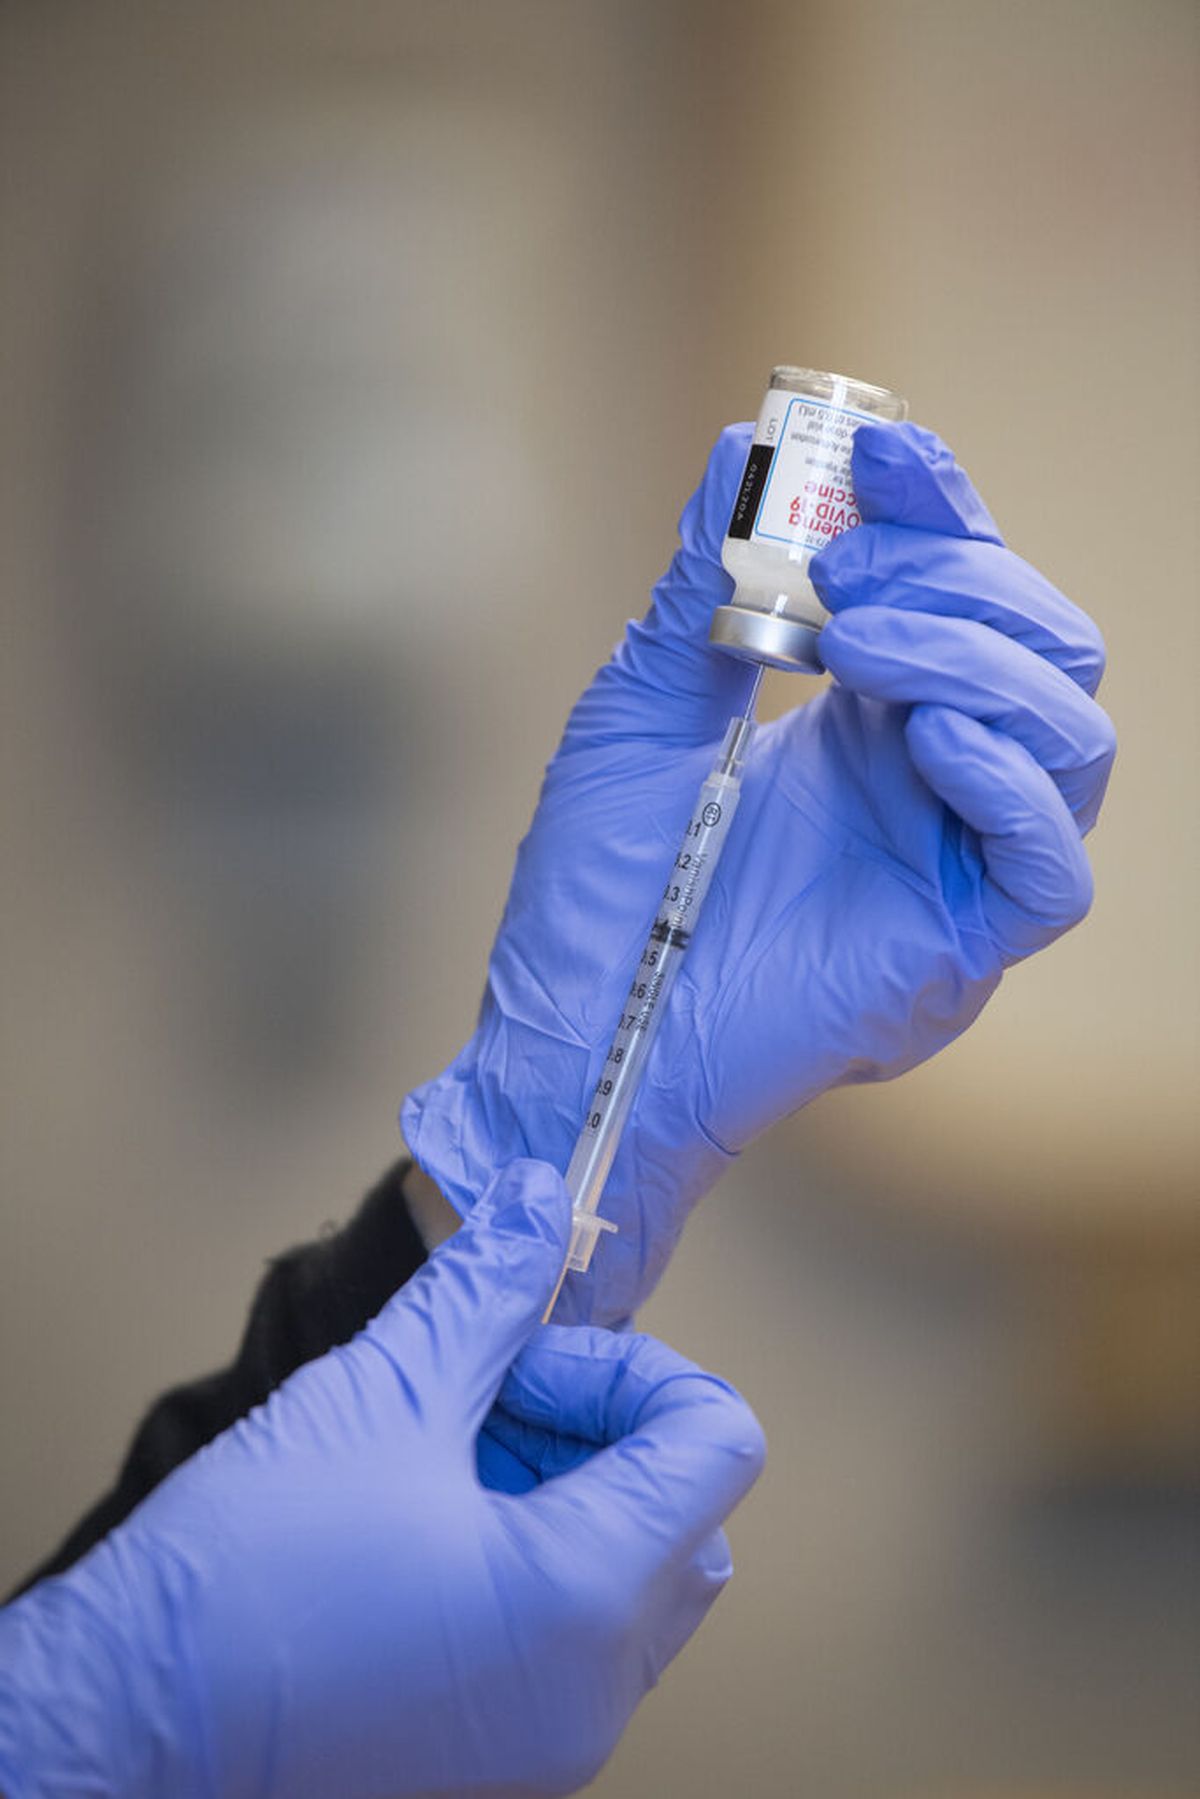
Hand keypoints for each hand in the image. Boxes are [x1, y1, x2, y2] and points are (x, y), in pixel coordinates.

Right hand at [0, 1161, 763, 1798]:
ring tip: (443, 1456)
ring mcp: (552, 1737)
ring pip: (637, 1574)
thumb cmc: (246, 1571)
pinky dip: (537, 1555)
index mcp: (585, 1599)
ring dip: (565, 1487)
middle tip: (486, 1397)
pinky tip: (430, 1519)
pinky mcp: (505, 1754)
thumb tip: (543, 1199)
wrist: (129, 1716)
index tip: (526, 1362)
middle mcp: (593, 1689)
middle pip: (687, 1511)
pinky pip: (579, 1636)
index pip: (716, 1441)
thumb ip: (487, 1287)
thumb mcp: (383, 1389)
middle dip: (599, 1425)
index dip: (630, 1371)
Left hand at [403, 423, 1114, 1323]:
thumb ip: (698, 589)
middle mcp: (930, 781)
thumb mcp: (640, 711)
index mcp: (867, 719)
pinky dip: (1011, 786)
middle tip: (842, 568)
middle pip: (1040, 645)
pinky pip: (1051, 869)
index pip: (961, 590)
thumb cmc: (598, 892)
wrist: (567, 1036)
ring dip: (975, 657)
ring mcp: (950, 865)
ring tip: (853, 642)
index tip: (879, 444)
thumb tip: (735, 449)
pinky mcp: (955, 950)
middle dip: (957, 576)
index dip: (942, 508)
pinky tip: (927, 737)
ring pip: (1069, 734)